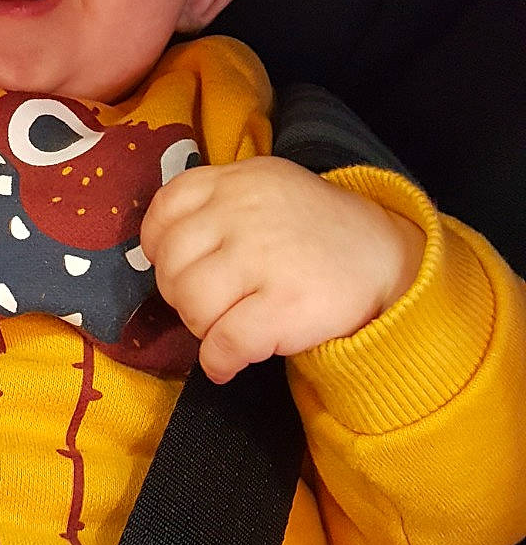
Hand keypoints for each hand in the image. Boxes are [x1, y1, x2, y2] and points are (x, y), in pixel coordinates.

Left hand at [139, 156, 425, 383]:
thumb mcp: (266, 189)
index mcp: (237, 181)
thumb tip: (158, 251)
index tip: (178, 266)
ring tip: (224, 328)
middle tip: (209, 305)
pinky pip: (223, 344)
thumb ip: (217, 205)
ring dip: (199, 328)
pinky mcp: (284, 307)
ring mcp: (264, 259)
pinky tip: (228, 363)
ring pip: (191, 305)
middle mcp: (244, 213)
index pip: (166, 208)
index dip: (159, 246)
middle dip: (180, 295)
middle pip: (171, 265)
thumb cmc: (314, 230)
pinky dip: (218, 361)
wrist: (387, 258)